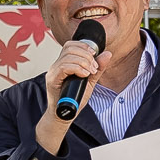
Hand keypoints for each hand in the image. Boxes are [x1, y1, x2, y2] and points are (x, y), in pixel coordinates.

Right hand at [34, 37, 101, 153]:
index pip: (70, 45)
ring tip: (90, 72)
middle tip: (94, 68)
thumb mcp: (90, 81)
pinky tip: (84, 75)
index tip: (94, 55)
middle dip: (86, 55)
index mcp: (63, 63)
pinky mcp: (52, 79)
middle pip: (70, 48)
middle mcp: (56, 65)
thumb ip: (98, 68)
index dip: (83, 46)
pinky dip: (77, 68)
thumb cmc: (75, 99)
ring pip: (68, 56)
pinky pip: (64, 67)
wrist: (66, 114)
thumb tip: (107, 54)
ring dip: (83, 62)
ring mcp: (52, 72)